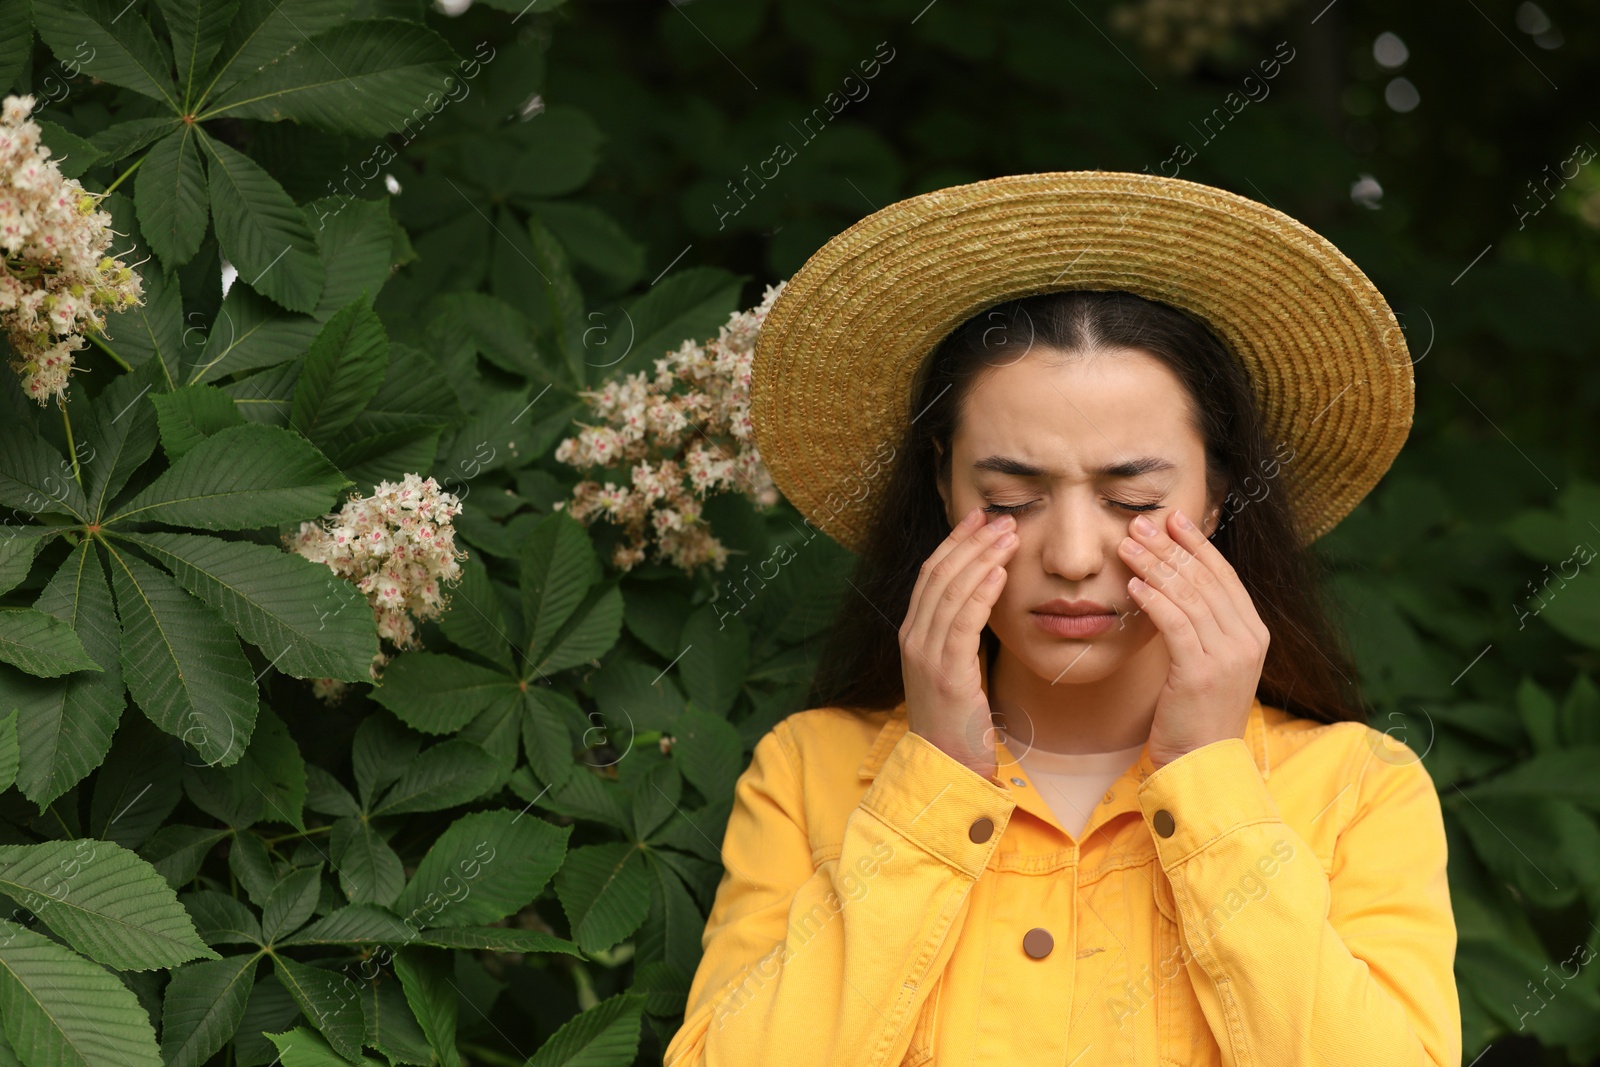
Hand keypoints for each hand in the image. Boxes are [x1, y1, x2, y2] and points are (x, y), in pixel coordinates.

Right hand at [899, 505, 1020, 780]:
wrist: (945, 769)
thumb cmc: (957, 722)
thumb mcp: (954, 670)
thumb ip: (960, 636)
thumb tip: (983, 601)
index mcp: (913, 634)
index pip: (931, 575)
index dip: (955, 543)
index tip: (980, 519)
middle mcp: (913, 638)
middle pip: (938, 575)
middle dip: (971, 542)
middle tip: (1001, 518)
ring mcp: (926, 655)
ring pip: (951, 592)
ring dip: (982, 558)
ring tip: (1008, 536)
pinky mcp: (947, 673)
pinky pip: (963, 622)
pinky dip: (981, 592)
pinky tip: (1000, 572)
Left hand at [1119, 507, 1268, 770]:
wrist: (1203, 765)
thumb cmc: (1196, 714)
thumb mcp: (1208, 662)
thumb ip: (1202, 625)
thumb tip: (1174, 582)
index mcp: (1254, 633)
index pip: (1224, 576)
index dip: (1197, 544)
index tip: (1171, 518)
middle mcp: (1248, 640)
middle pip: (1205, 579)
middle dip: (1169, 547)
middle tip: (1139, 524)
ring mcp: (1228, 656)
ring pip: (1188, 596)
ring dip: (1154, 566)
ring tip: (1127, 546)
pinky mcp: (1202, 672)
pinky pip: (1176, 624)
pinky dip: (1154, 600)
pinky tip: (1133, 585)